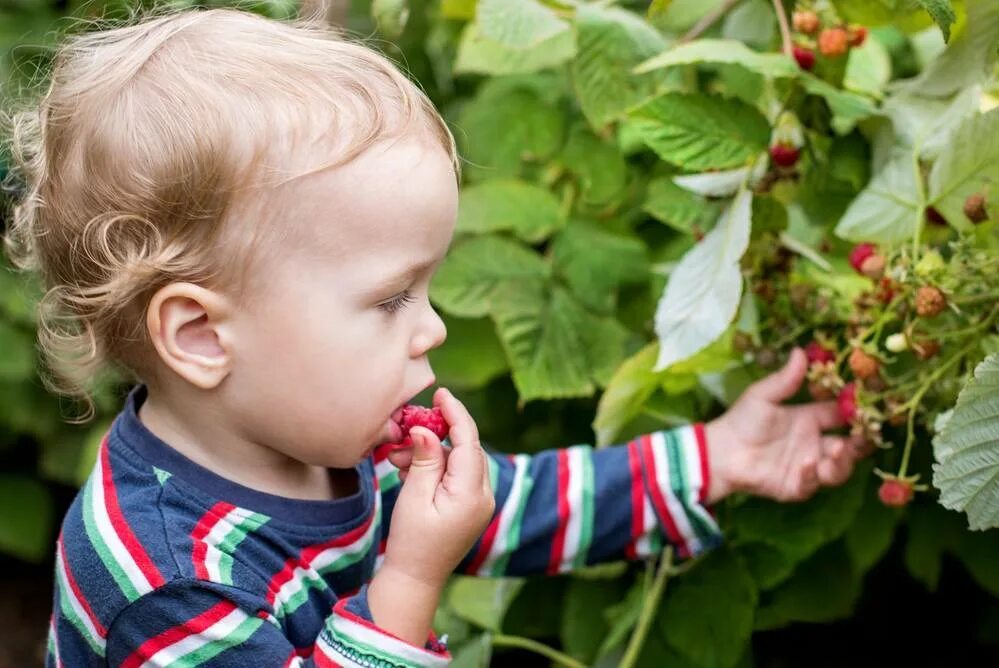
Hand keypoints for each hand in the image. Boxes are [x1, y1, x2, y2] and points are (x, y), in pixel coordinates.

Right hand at [380, 387, 494, 587]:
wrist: (415, 579)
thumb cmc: (411, 541)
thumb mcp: (414, 496)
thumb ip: (425, 460)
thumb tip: (426, 429)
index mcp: (473, 494)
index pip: (469, 441)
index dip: (456, 413)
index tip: (440, 393)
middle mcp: (484, 496)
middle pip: (468, 447)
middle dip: (439, 432)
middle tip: (410, 425)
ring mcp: (480, 502)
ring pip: (461, 460)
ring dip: (433, 451)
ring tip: (398, 458)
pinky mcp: (470, 506)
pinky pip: (457, 474)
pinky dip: (436, 465)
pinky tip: (410, 468)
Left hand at [704, 347, 871, 503]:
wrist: (720, 451)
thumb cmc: (742, 420)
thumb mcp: (763, 396)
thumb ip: (785, 379)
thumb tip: (801, 350)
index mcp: (809, 419)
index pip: (840, 415)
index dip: (855, 412)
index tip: (869, 406)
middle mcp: (813, 443)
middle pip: (848, 446)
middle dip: (859, 443)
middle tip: (862, 437)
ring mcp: (807, 466)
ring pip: (838, 468)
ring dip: (843, 461)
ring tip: (837, 450)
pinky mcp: (796, 486)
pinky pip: (812, 484)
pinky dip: (813, 474)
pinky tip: (806, 463)